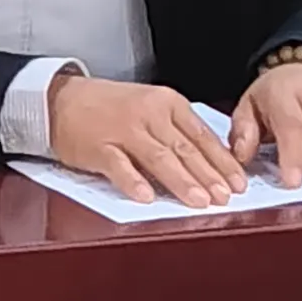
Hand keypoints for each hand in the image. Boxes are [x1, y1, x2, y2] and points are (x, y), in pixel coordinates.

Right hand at [48, 76, 247, 206]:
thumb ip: (177, 129)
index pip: (200, 134)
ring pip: (157, 157)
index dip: (221, 160)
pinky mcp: (98, 146)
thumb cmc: (110, 106)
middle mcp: (147, 113)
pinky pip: (119, 165)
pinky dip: (133, 181)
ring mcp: (122, 129)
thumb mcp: (149, 105)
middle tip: (226, 198)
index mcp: (165, 101)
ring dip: (180, 181)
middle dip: (208, 175)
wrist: (63, 99)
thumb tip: (211, 162)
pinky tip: (146, 197)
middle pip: (183, 147)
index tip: (238, 182)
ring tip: (198, 201)